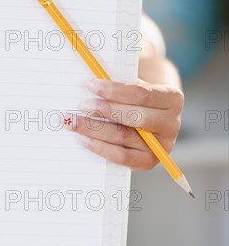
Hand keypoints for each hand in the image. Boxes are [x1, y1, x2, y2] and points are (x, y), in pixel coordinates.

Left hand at [64, 77, 183, 169]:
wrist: (150, 114)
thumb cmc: (136, 95)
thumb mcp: (134, 83)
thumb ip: (118, 83)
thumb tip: (89, 85)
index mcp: (172, 98)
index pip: (141, 94)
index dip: (114, 90)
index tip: (90, 84)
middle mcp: (171, 124)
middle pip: (135, 118)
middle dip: (105, 110)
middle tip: (83, 104)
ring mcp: (161, 146)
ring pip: (124, 137)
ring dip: (95, 129)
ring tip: (74, 121)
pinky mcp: (148, 161)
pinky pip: (121, 157)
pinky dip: (99, 147)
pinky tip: (82, 138)